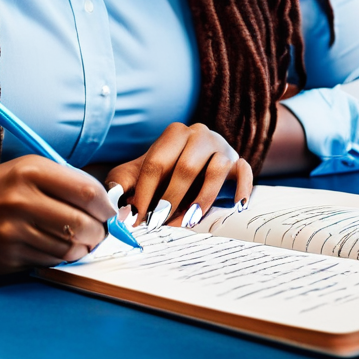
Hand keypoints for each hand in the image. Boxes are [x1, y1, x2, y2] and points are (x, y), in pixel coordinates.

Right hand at [0, 155, 116, 273]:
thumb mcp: (22, 171)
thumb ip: (62, 182)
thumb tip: (104, 204)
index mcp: (29, 170)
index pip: (87, 190)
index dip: (106, 206)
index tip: (109, 212)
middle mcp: (22, 199)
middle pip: (83, 223)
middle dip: (99, 233)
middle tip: (99, 233)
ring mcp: (13, 231)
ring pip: (69, 247)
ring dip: (81, 248)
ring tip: (75, 240)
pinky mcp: (7, 258)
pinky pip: (49, 262)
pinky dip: (58, 258)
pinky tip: (50, 247)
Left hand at [105, 122, 252, 227]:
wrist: (200, 165)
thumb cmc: (164, 172)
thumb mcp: (138, 173)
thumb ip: (122, 184)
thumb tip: (113, 203)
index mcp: (174, 133)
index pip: (156, 164)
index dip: (145, 193)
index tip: (137, 218)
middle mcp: (199, 135)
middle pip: (185, 167)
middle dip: (170, 200)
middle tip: (158, 225)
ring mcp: (222, 147)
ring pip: (215, 171)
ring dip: (201, 200)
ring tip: (188, 222)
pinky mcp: (239, 162)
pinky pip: (246, 172)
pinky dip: (243, 189)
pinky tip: (236, 207)